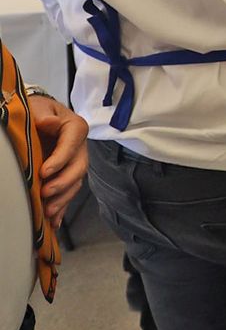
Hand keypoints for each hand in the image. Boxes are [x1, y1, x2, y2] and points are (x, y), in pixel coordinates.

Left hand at [29, 95, 87, 225]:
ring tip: (49, 211)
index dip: (60, 159)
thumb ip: (45, 114)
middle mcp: (80, 148)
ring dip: (63, 199)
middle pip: (78, 168)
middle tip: (46, 193)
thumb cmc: (41, 111)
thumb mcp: (41, 107)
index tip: (45, 172)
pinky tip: (55, 221)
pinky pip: (69, 192)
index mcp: (75, 128)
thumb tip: (49, 122)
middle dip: (63, 183)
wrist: (42, 116)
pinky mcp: (69, 174)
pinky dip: (63, 208)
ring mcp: (76, 162)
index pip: (72, 145)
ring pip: (75, 183)